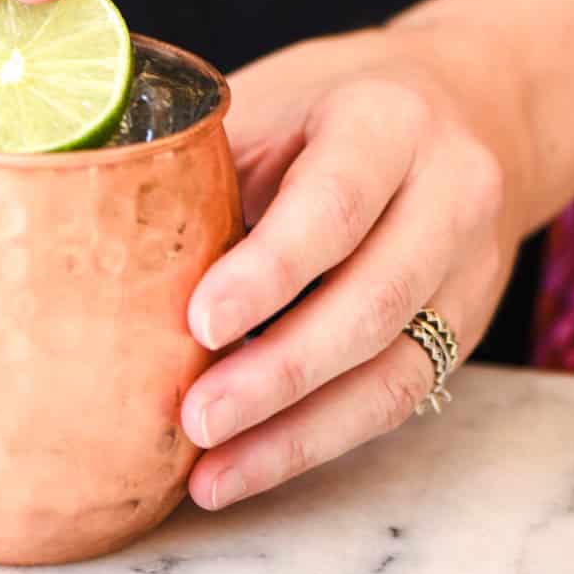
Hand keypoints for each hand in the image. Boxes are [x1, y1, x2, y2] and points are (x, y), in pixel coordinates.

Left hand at [180, 19, 535, 508]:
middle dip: (281, 371)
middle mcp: (451, 193)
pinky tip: (249, 465)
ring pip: (395, 369)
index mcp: (389, 120)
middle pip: (375, 300)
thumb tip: (100, 245)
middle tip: (194, 418)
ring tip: (212, 472)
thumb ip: (214, 166)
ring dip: (297, 432)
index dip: (271, 270)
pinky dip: (318, 439)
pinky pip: (398, 397)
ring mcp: (469, 268)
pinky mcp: (465, 328)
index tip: (201, 322)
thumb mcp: (276, 101)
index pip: (335, 203)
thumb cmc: (335, 103)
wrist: (473, 104)